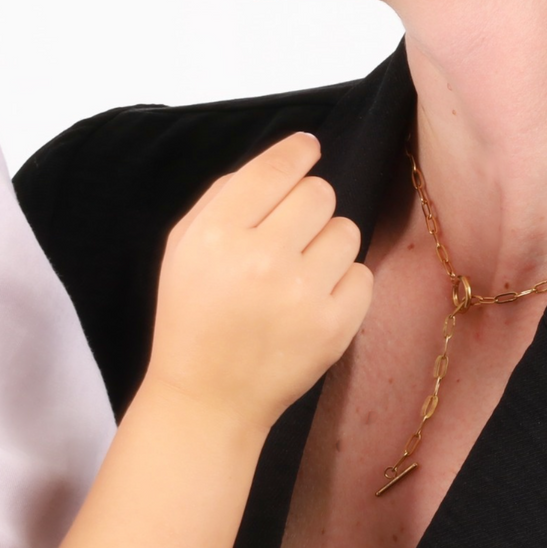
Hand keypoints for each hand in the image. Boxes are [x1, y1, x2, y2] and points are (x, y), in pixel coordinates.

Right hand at [148, 133, 372, 431]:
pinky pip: (363, 274)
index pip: (275, 169)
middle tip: (290, 234)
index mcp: (217, 233)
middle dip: (307, 206)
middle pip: (319, 193)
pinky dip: (343, 283)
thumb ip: (225, 195)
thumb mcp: (183, 246)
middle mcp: (261, 258)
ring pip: (346, 229)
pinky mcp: (334, 327)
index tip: (307, 149)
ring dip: (327, 243)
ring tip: (300, 272)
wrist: (208, 398)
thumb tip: (286, 159)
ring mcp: (301, 294)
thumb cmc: (193, 317)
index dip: (297, 152)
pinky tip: (314, 300)